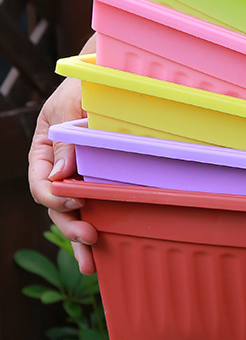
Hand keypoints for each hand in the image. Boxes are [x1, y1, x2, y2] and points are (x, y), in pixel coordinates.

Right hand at [28, 77, 97, 274]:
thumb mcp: (70, 105)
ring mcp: (80, 176)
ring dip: (81, 238)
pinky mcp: (102, 179)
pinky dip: (100, 225)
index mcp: (44, 150)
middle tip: (89, 239)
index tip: (74, 201)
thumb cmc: (86, 84)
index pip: (40, 182)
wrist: (111, 77)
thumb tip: (60, 175)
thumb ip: (64, 139)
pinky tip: (106, 250)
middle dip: (70, 225)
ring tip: (92, 263)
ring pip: (75, 213)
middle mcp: (59, 168)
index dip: (53, 196)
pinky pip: (98, 205)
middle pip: (57, 206)